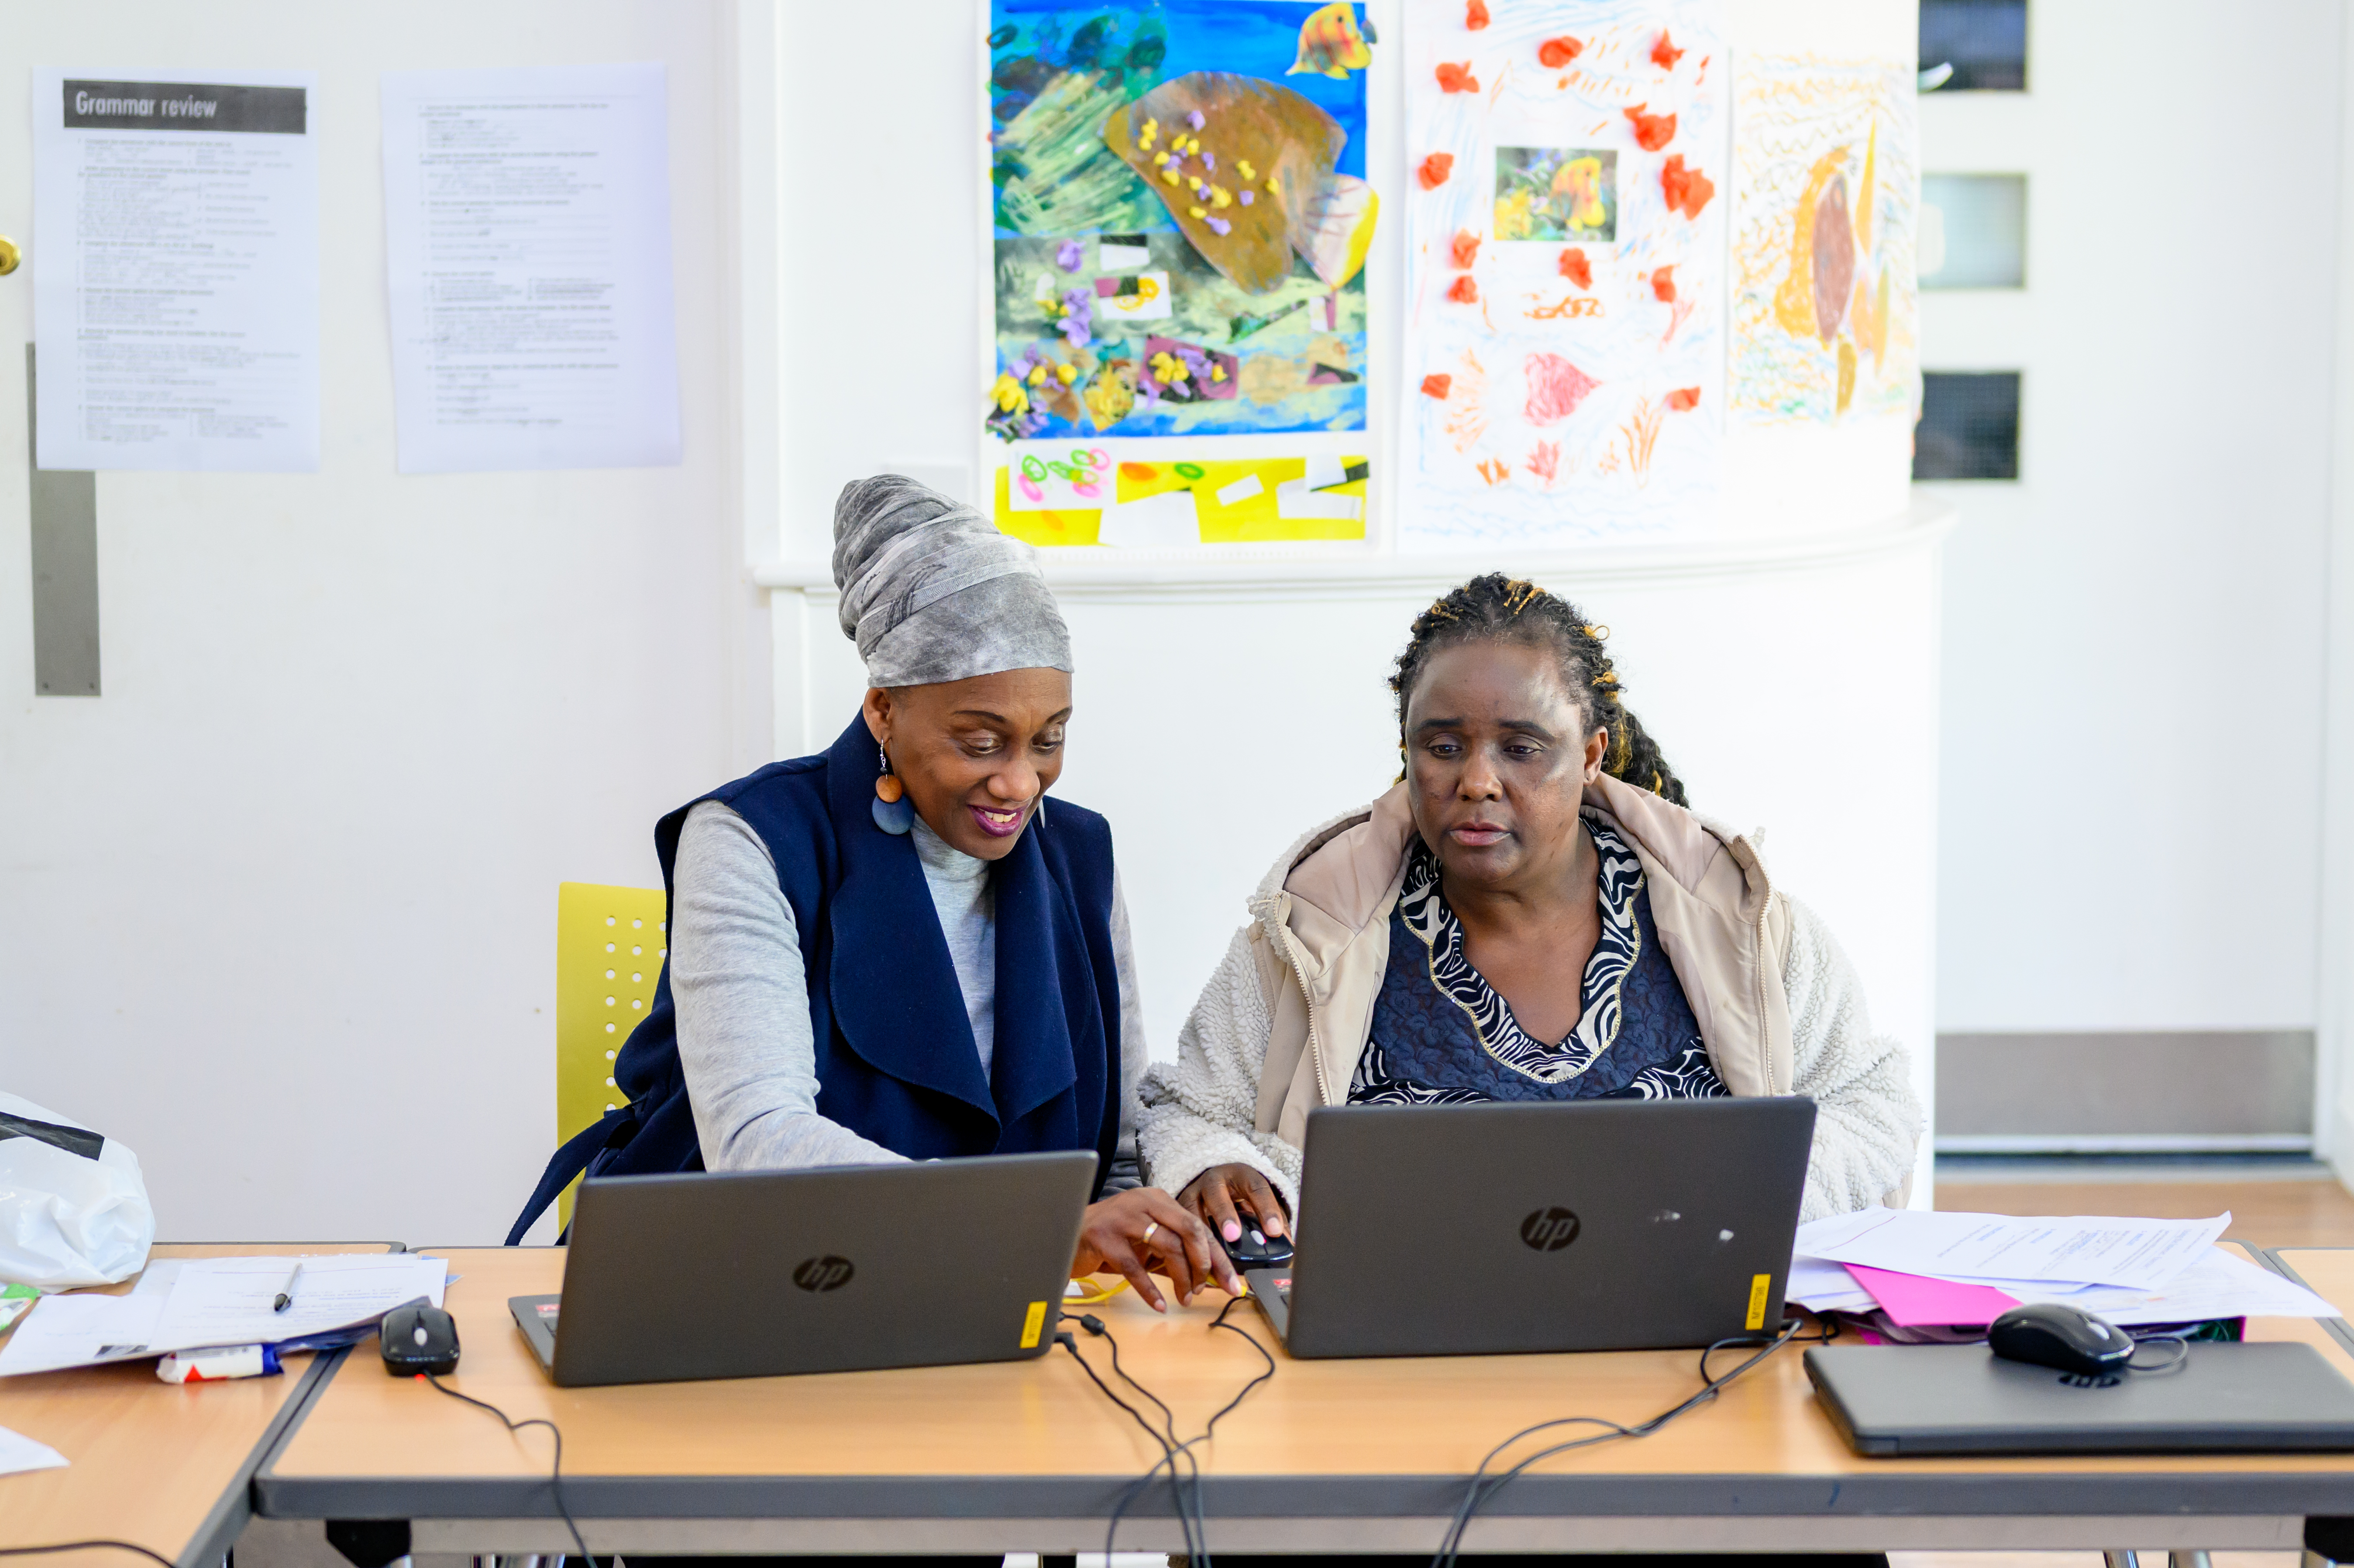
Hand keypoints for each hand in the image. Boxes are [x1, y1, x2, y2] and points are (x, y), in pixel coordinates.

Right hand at [1072, 1187, 1237, 1310]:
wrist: (1065, 1233)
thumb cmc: (1111, 1240)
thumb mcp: (1146, 1242)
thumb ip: (1174, 1255)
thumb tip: (1209, 1278)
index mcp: (1159, 1200)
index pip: (1198, 1227)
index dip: (1219, 1257)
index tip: (1234, 1283)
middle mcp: (1145, 1202)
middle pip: (1190, 1231)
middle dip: (1206, 1264)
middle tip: (1208, 1290)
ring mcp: (1124, 1218)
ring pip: (1168, 1247)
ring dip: (1182, 1278)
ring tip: (1185, 1298)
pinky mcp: (1105, 1237)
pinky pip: (1135, 1268)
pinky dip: (1150, 1290)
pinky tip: (1159, 1304)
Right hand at [1177, 1163, 1289, 1248]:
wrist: (1213, 1181)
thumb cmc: (1240, 1194)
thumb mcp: (1257, 1200)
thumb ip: (1273, 1221)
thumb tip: (1289, 1247)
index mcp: (1240, 1175)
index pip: (1256, 1187)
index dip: (1266, 1208)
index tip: (1274, 1230)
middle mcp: (1214, 1180)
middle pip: (1217, 1193)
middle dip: (1225, 1214)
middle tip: (1234, 1236)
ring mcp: (1192, 1192)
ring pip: (1191, 1209)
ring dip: (1200, 1233)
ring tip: (1208, 1255)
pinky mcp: (1177, 1206)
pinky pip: (1177, 1224)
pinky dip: (1183, 1241)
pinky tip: (1191, 1260)